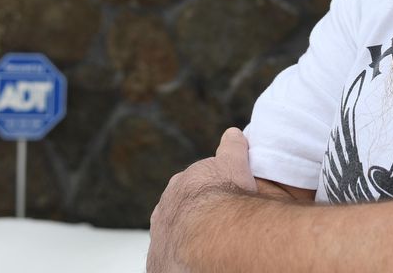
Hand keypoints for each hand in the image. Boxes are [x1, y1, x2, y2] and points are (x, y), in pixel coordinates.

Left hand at [147, 128, 257, 272]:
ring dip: (186, 237)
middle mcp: (165, 206)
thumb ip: (232, 148)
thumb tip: (233, 133)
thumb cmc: (225, 196)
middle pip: (180, 208)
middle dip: (195, 212)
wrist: (210, 233)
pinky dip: (182, 259)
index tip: (221, 197)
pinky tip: (197, 259)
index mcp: (181, 183)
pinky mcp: (159, 260)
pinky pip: (170, 259)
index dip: (209, 190)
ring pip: (173, 234)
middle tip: (217, 221)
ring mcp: (160, 234)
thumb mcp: (234, 163)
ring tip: (208, 243)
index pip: (192, 184)